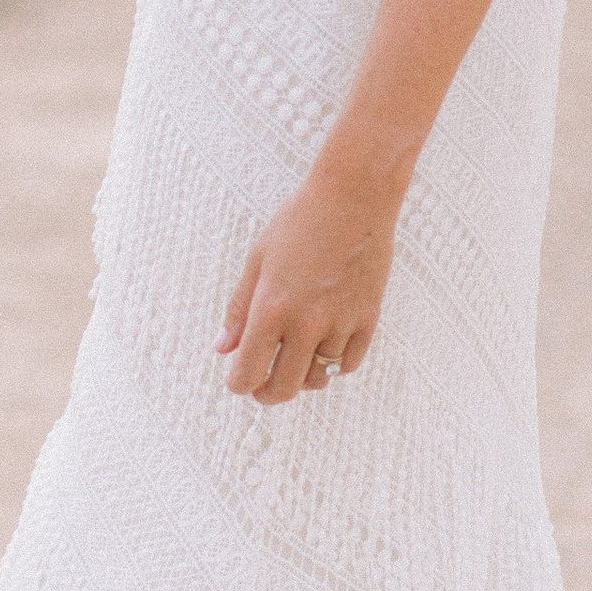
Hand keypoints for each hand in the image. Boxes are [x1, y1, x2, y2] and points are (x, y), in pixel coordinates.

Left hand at [219, 159, 398, 402]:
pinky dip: (334, 363)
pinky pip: (349, 363)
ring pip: (319, 377)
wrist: (353, 197)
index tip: (239, 379)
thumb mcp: (258, 261)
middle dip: (267, 393)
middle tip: (263, 385)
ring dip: (304, 375)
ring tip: (297, 358)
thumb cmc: (299, 221)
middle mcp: (306, 323)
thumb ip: (239, 310)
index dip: (239, 384)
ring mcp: (341, 323)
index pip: (248, 374)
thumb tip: (223, 349)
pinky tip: (325, 346)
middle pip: (284, 388)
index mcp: (271, 309)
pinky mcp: (369, 319)